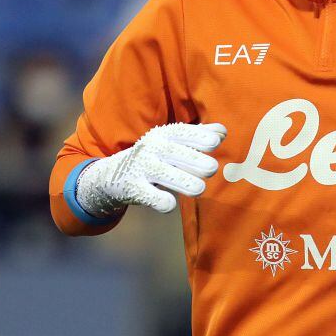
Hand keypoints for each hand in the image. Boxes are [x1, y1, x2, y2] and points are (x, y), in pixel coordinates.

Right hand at [75, 122, 226, 214]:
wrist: (113, 174)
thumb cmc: (155, 156)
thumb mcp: (172, 142)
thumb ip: (198, 136)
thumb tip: (222, 132)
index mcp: (163, 134)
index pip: (181, 132)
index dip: (198, 137)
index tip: (215, 143)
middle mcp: (151, 148)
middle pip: (174, 152)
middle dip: (195, 161)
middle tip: (211, 169)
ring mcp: (141, 168)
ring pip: (163, 174)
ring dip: (183, 182)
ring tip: (199, 189)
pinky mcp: (133, 188)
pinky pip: (149, 196)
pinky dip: (160, 201)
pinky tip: (170, 204)